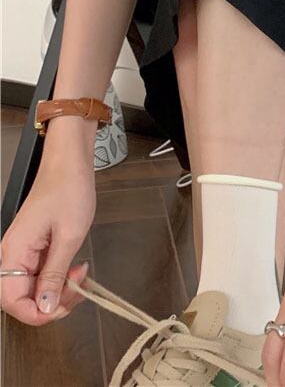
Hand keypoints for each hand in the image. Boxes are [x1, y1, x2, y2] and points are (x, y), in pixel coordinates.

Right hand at [0, 158, 95, 324]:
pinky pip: (41, 273)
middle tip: (78, 287)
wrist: (70, 162)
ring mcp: (23, 251)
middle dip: (53, 300)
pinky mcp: (34, 246)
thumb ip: (55, 274)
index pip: (13, 302)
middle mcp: (12, 254)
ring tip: (80, 273)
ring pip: (34, 287)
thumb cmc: (68, 189)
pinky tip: (75, 267)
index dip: (38, 312)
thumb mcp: (68, 236)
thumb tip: (46, 307)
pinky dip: (59, 275)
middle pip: (23, 298)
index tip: (64, 306)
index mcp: (13, 253)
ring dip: (59, 288)